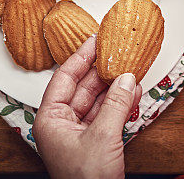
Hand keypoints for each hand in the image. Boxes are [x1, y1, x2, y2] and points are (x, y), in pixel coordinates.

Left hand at [33, 35, 141, 178]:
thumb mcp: (103, 137)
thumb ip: (116, 103)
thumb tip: (126, 77)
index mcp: (50, 119)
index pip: (64, 77)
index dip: (81, 56)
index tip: (95, 39)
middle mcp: (62, 124)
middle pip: (82, 87)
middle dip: (102, 70)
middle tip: (117, 50)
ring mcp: (78, 134)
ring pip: (97, 101)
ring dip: (114, 86)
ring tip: (130, 68)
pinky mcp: (95, 144)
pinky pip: (107, 116)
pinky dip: (120, 104)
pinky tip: (132, 91)